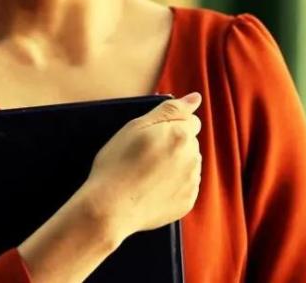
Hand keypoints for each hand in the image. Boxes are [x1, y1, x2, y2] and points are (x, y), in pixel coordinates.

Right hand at [82, 92, 202, 241]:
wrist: (109, 208)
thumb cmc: (117, 163)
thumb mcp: (137, 126)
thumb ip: (171, 109)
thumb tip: (195, 98)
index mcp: (182, 135)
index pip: (190, 120)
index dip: (170, 125)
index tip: (152, 136)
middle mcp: (193, 158)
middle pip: (190, 142)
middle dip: (174, 143)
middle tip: (145, 154)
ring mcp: (191, 182)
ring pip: (189, 163)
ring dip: (176, 163)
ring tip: (147, 172)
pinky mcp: (187, 202)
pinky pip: (185, 185)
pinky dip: (173, 184)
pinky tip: (152, 187)